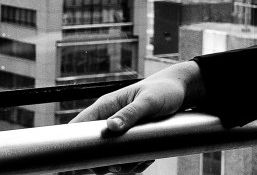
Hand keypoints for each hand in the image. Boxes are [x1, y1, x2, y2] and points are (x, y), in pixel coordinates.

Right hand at [70, 61, 203, 173]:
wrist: (182, 90)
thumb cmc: (164, 89)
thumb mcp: (149, 101)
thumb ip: (130, 113)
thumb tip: (110, 126)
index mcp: (107, 105)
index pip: (80, 124)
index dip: (74, 143)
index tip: (83, 161)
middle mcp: (110, 117)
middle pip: (94, 147)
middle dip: (105, 162)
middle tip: (119, 167)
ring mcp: (121, 129)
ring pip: (111, 155)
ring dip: (124, 164)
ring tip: (141, 160)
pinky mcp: (131, 137)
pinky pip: (127, 157)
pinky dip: (136, 162)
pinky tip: (147, 158)